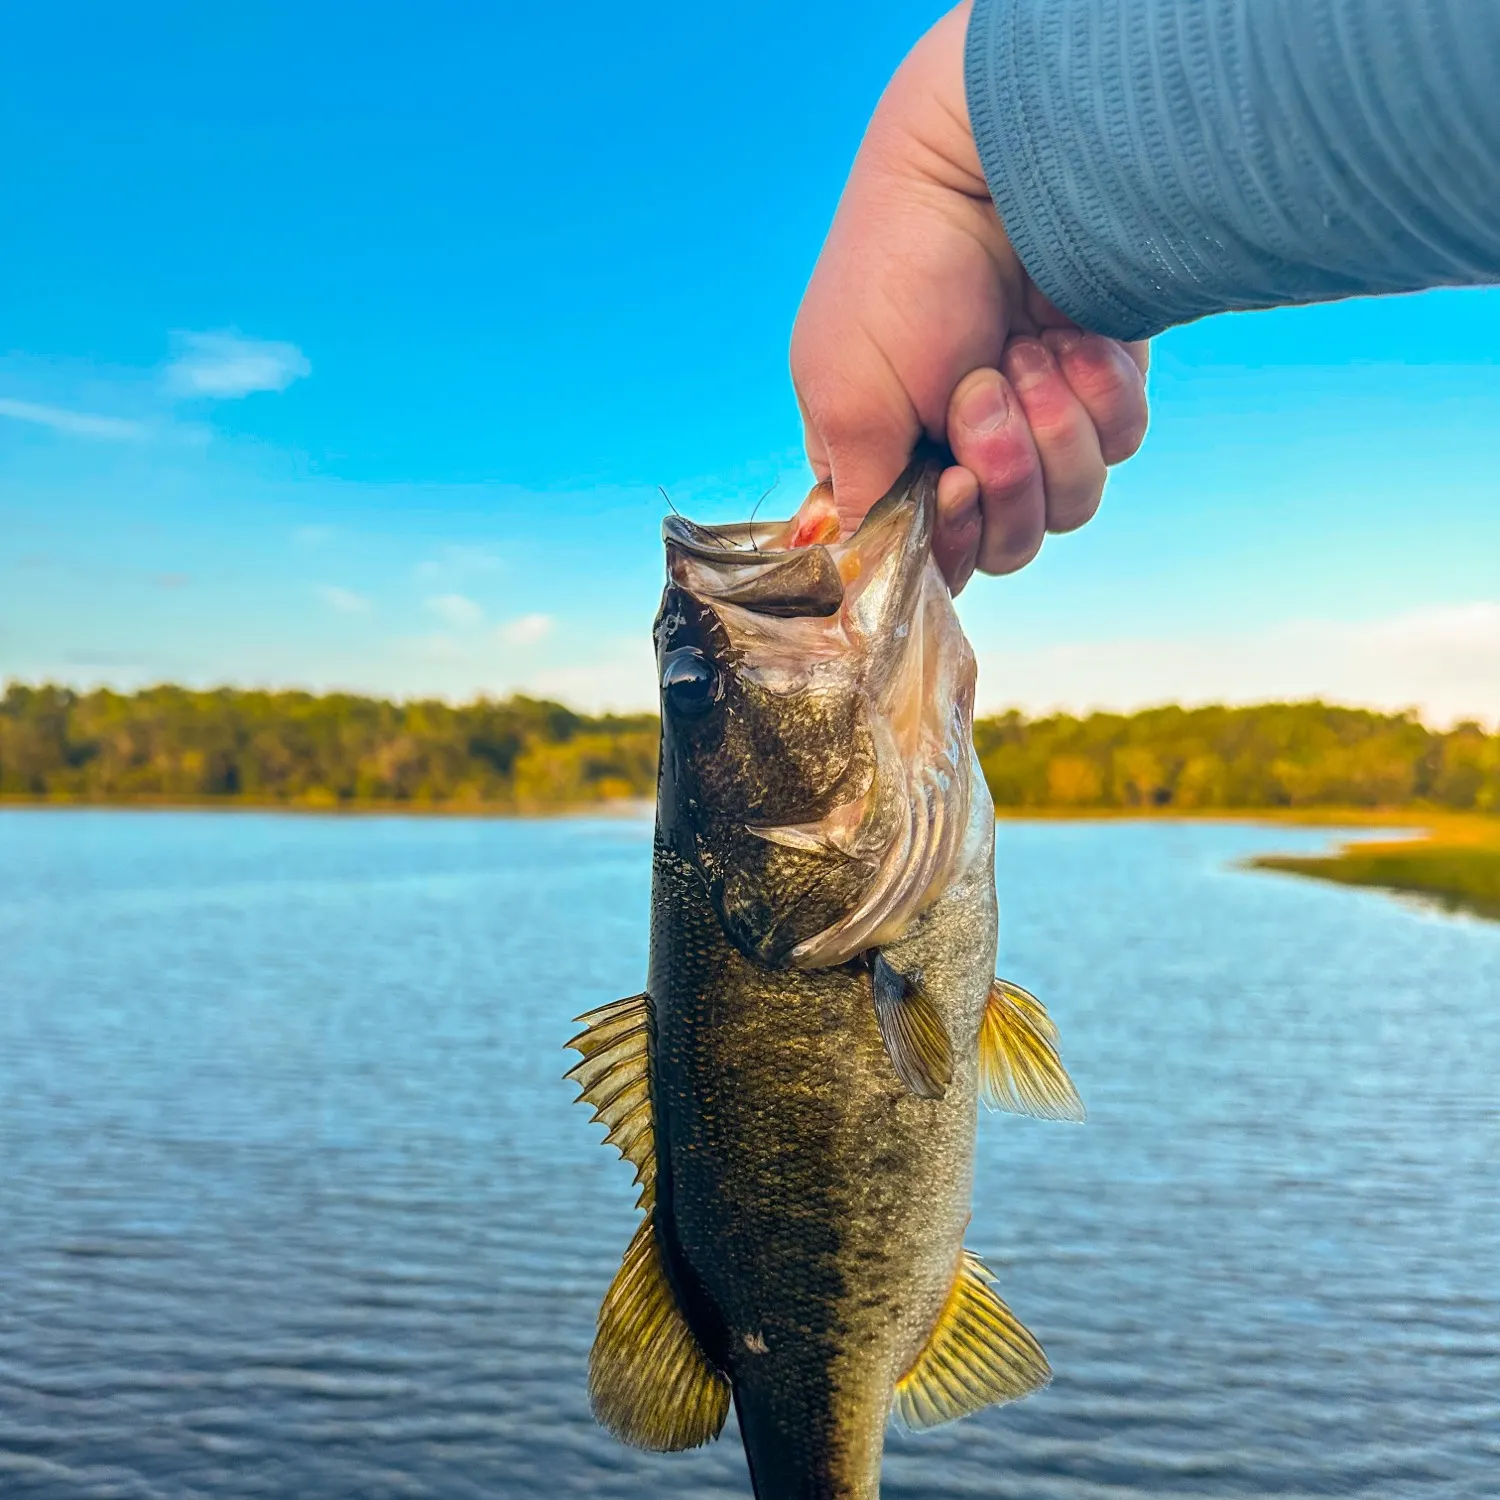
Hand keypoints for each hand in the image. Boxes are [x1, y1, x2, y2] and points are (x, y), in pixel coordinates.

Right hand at [790, 2, 1148, 591]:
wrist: (983, 172)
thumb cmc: (892, 273)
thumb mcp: (843, 396)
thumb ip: (857, 497)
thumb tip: (855, 575)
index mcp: (894, 466)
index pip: (932, 559)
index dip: (951, 541)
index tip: (952, 482)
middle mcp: (965, 456)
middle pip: (1008, 546)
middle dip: (1004, 477)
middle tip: (983, 393)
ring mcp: (1038, 426)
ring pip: (1070, 506)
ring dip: (1048, 432)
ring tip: (1023, 354)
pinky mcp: (1100, 392)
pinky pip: (1119, 444)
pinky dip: (1097, 394)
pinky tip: (1068, 339)